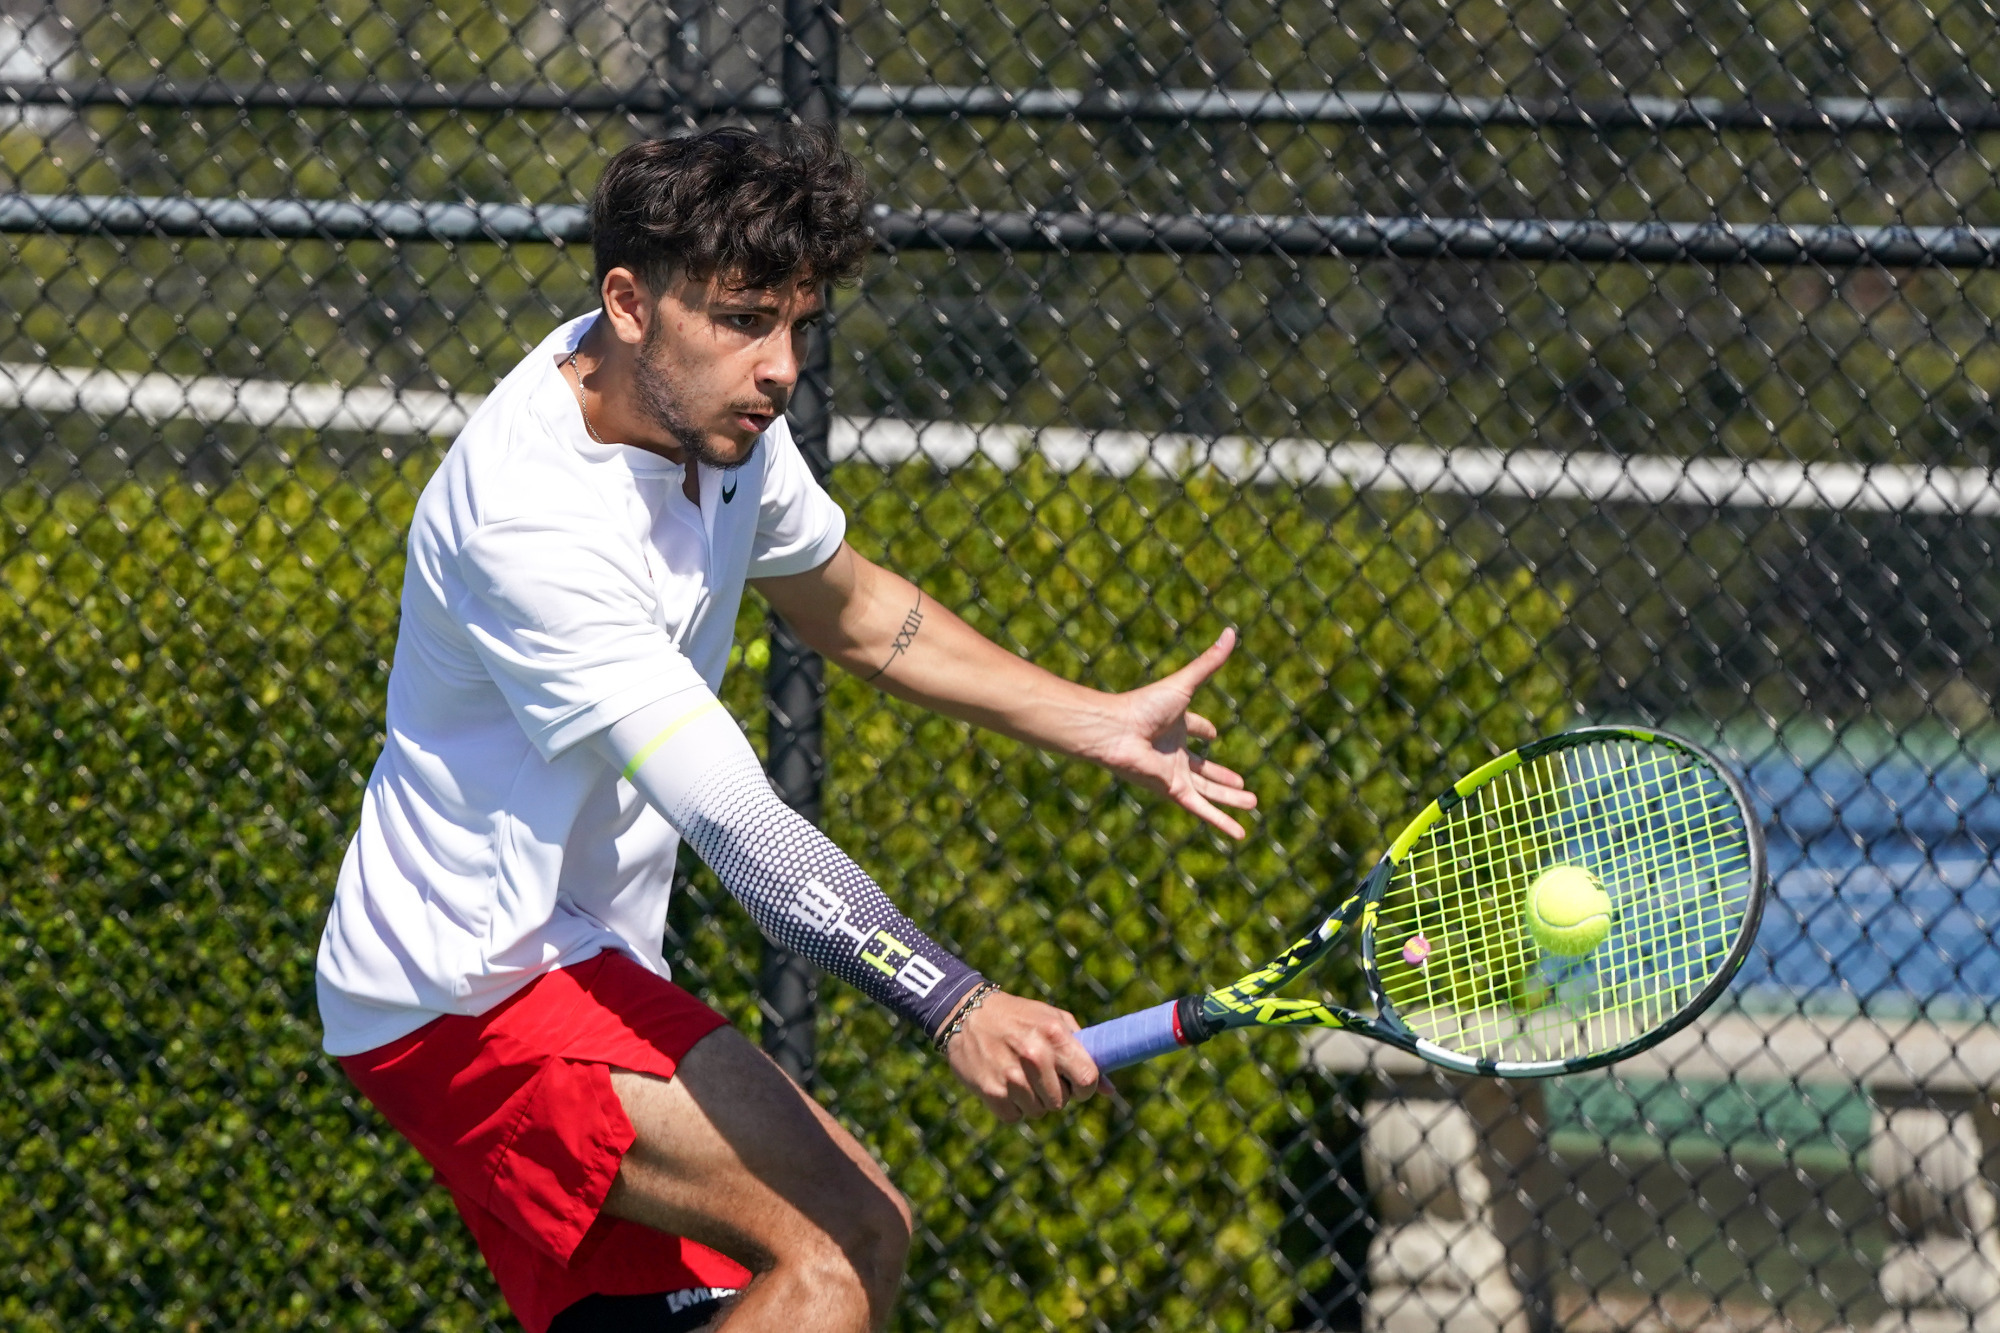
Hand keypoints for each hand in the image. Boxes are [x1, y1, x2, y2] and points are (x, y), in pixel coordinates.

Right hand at [944, 991, 1100, 1122]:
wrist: (966, 1013)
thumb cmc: (1019, 1017)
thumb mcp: (1054, 1021)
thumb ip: (1084, 1051)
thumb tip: (1111, 1091)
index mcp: (1054, 1034)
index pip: (1088, 1079)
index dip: (1085, 1087)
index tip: (1076, 1084)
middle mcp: (1035, 1055)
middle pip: (1062, 1101)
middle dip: (1056, 1093)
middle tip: (1041, 1076)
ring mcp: (1011, 1075)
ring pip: (1038, 1112)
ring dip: (1032, 1100)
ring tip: (1019, 1076)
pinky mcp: (991, 1091)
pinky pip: (1013, 1116)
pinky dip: (1010, 1106)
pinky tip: (1002, 1083)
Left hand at [1085, 628, 1258, 838]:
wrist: (1115, 730)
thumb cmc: (1144, 705)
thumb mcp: (1185, 683)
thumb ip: (1210, 661)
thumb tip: (1232, 631)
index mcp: (1176, 725)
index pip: (1195, 729)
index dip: (1205, 729)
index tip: (1213, 733)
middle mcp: (1174, 751)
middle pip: (1204, 767)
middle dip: (1223, 775)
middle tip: (1242, 783)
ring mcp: (1174, 772)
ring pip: (1208, 789)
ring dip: (1230, 798)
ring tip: (1253, 803)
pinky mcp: (1172, 789)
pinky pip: (1201, 808)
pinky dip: (1220, 821)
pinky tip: (1239, 834)